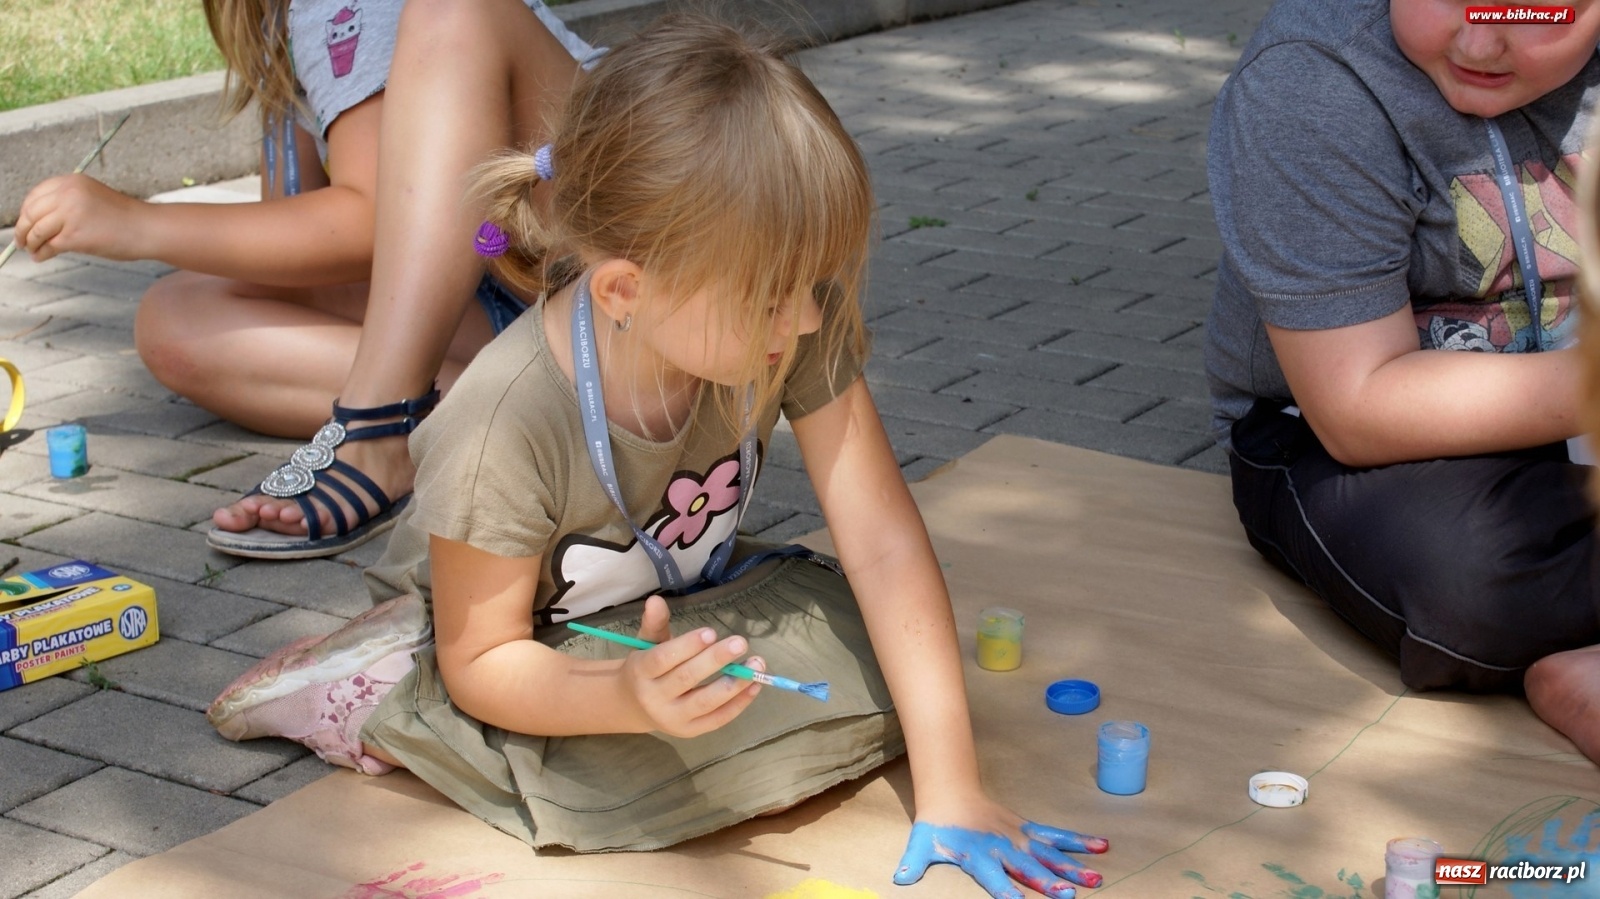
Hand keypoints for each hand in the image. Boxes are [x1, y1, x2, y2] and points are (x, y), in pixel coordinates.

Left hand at [14, 174, 146, 261]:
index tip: (26, 224)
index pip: (35, 195)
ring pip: (36, 231)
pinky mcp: (74, 236)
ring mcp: (70, 214)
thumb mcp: (91, 199)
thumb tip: (39, 222)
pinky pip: (48, 246)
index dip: (26, 212)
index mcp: (71, 182)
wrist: (147, 228)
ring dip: (30, 243)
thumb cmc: (125, 218)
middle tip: (22, 241)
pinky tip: (42, 257)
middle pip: (31, 213)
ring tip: (32, 251)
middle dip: (23, 229)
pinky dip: (42, 254)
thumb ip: (67, 203)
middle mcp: (67, 194)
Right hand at [620, 595, 762, 737]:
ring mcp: (673, 719)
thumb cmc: (647, 668)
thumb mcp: (646, 643)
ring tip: (757, 664)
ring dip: (734, 683)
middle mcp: (654, 698)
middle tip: (740, 642)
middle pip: (687, 679)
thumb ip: (655, 623)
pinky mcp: (690, 731)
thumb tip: (656, 599)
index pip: (663, 659)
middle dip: (716, 660)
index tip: (711, 632)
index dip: (688, 646)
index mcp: (640, 672)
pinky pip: (718, 719)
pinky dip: (739, 703)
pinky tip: (755, 685)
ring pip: (706, 702)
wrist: (633, 706)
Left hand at [894, 820, 1107, 898]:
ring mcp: (1018, 837)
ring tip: (1095, 878)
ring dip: (1072, 866)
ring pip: (1049, 853)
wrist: (949, 792)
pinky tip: (1102, 846)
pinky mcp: (1027, 829)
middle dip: (1049, 881)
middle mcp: (1002, 847)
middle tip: (1070, 894)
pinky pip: (1055, 835)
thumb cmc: (937, 826)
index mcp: (978, 855)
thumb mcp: (920, 844)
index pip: (993, 878)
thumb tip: (899, 879)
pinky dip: (1077, 841)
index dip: (1006, 892)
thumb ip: (913, 863)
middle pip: (1028, 867)